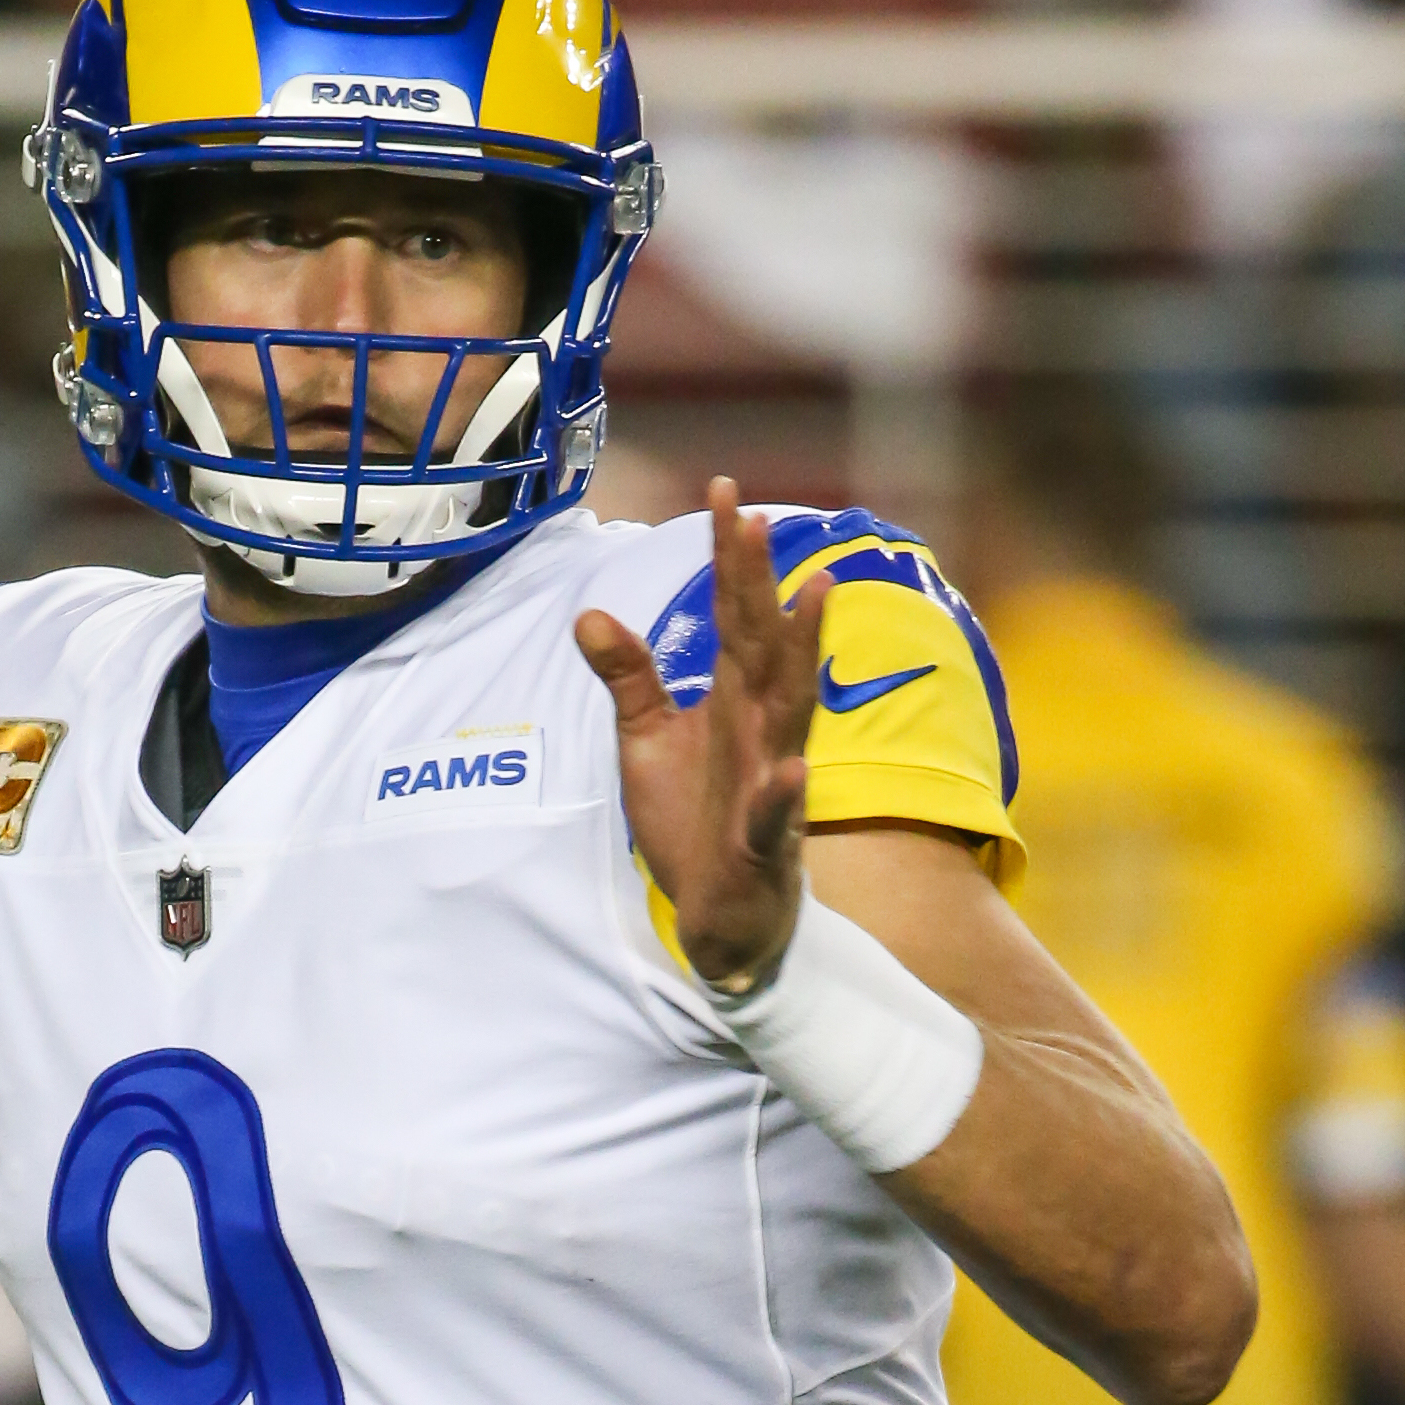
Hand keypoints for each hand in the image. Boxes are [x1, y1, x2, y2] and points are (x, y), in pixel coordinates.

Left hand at [574, 479, 825, 988]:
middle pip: (762, 641)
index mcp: (733, 698)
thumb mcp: (645, 739)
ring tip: (815, 594)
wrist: (723, 915)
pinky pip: (778, 816)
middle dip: (759, 580)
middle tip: (754, 516)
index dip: (727, 554)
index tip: (723, 489)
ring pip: (792, 709)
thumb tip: (589, 614)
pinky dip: (784, 793)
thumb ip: (629, 677)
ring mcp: (770, 780)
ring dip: (803, 654)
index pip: (733, 614)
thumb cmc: (692, 818)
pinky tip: (791, 767)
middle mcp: (760, 726)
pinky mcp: (764, 842)